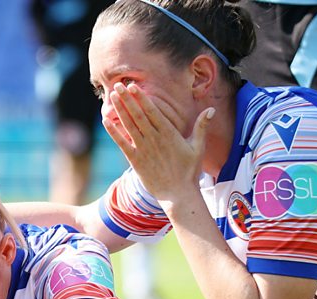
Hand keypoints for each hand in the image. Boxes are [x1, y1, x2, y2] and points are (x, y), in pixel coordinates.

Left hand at [103, 82, 214, 203]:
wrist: (178, 194)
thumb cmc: (189, 171)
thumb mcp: (198, 147)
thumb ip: (201, 127)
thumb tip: (211, 110)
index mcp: (169, 133)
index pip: (152, 111)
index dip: (141, 97)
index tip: (133, 87)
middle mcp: (154, 139)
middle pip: (138, 114)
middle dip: (127, 99)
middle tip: (117, 85)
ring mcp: (143, 149)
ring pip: (129, 125)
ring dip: (119, 110)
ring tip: (111, 97)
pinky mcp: (135, 161)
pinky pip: (122, 143)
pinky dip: (113, 132)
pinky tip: (105, 121)